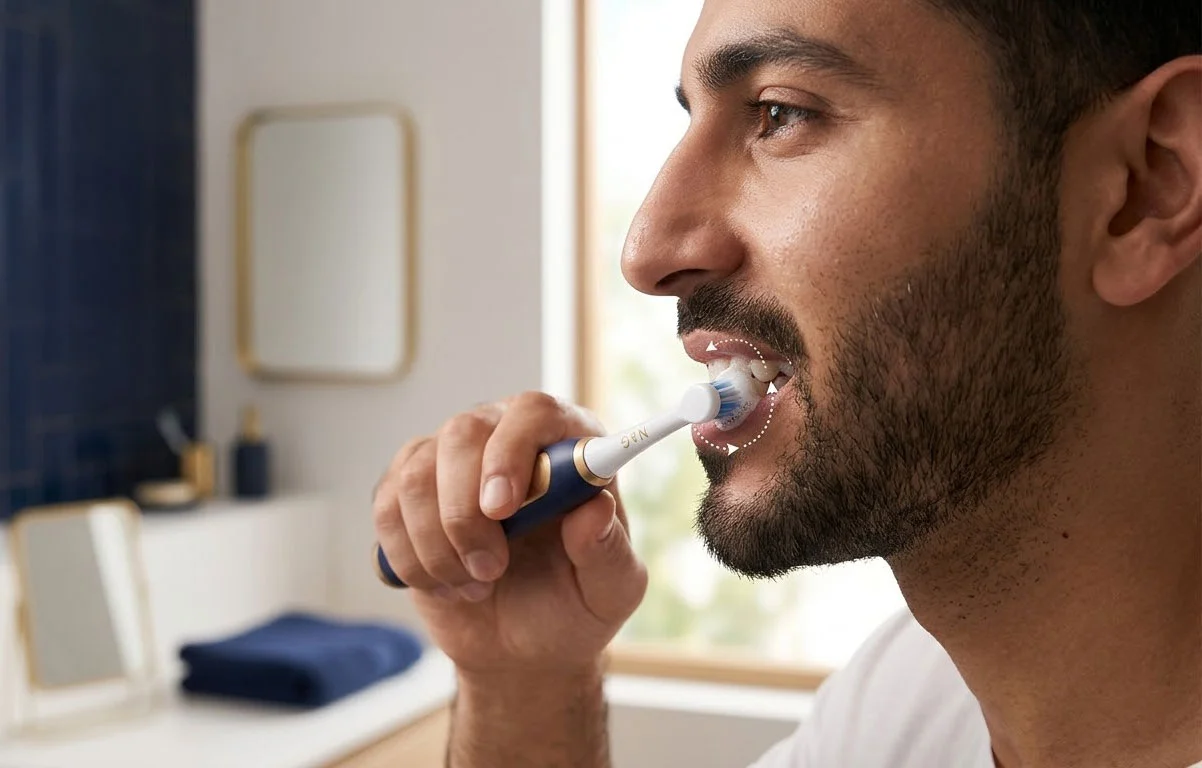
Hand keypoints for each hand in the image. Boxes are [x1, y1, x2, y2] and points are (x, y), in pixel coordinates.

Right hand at [372, 392, 647, 675]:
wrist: (524, 646)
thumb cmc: (574, 605)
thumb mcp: (611, 591)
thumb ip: (608, 551)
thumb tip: (595, 508)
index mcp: (566, 446)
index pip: (533, 412)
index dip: (511, 452)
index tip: (502, 509)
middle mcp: (505, 437)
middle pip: (462, 433)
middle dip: (466, 513)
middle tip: (492, 569)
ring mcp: (451, 461)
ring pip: (416, 474)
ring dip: (438, 544)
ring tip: (476, 585)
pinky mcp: (408, 493)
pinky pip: (387, 508)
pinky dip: (411, 558)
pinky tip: (445, 584)